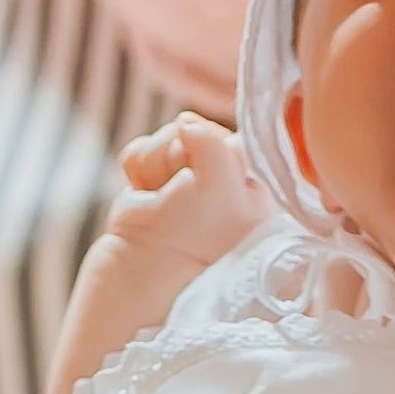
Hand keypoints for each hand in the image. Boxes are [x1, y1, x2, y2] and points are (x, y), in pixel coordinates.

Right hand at [105, 113, 262, 268]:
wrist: (141, 270)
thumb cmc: (191, 238)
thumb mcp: (221, 187)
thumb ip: (215, 143)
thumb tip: (186, 123)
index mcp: (255, 193)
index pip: (238, 140)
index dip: (216, 145)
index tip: (208, 171)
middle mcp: (224, 187)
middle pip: (202, 133)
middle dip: (185, 152)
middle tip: (182, 191)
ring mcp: (186, 185)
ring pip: (171, 137)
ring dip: (158, 161)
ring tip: (159, 195)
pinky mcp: (154, 185)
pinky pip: (145, 148)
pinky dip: (139, 165)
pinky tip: (142, 191)